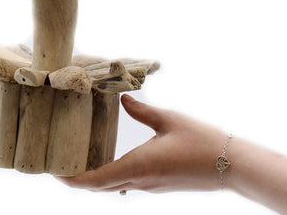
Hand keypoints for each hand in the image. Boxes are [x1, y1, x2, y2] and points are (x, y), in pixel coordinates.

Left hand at [58, 94, 227, 192]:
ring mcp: (151, 186)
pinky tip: (111, 158)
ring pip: (114, 185)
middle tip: (61, 163)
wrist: (231, 166)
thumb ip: (142, 111)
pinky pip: (128, 182)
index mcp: (139, 167)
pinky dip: (112, 174)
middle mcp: (141, 182)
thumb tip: (122, 100)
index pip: (95, 180)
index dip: (72, 180)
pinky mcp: (159, 185)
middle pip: (100, 185)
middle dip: (78, 178)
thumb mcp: (168, 119)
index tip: (55, 173)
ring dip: (95, 176)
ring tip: (80, 158)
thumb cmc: (201, 141)